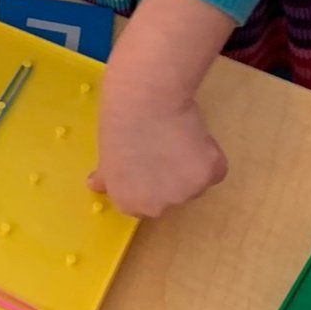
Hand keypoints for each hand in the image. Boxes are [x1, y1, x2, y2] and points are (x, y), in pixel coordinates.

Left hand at [90, 73, 226, 218]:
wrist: (144, 101)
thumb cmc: (117, 122)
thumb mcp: (105, 153)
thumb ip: (106, 176)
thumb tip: (96, 185)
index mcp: (129, 203)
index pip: (141, 203)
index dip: (145, 181)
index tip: (146, 161)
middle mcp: (158, 207)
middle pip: (170, 197)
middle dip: (168, 177)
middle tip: (162, 146)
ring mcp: (186, 193)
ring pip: (194, 183)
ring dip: (189, 166)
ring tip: (177, 135)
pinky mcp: (210, 175)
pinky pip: (214, 169)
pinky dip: (209, 154)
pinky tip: (195, 133)